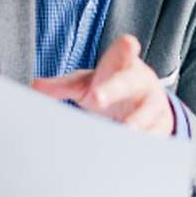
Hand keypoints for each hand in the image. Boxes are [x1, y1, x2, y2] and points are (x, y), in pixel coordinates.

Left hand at [31, 34, 174, 135]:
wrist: (143, 100)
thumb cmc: (109, 85)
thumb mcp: (86, 83)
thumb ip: (62, 86)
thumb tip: (34, 87)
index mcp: (122, 64)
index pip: (124, 51)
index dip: (126, 49)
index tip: (128, 44)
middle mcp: (140, 80)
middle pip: (128, 82)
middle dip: (114, 89)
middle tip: (96, 98)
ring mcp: (153, 102)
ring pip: (147, 112)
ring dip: (135, 122)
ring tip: (124, 131)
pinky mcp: (161, 124)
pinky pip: (155, 134)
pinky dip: (145, 143)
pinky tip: (133, 152)